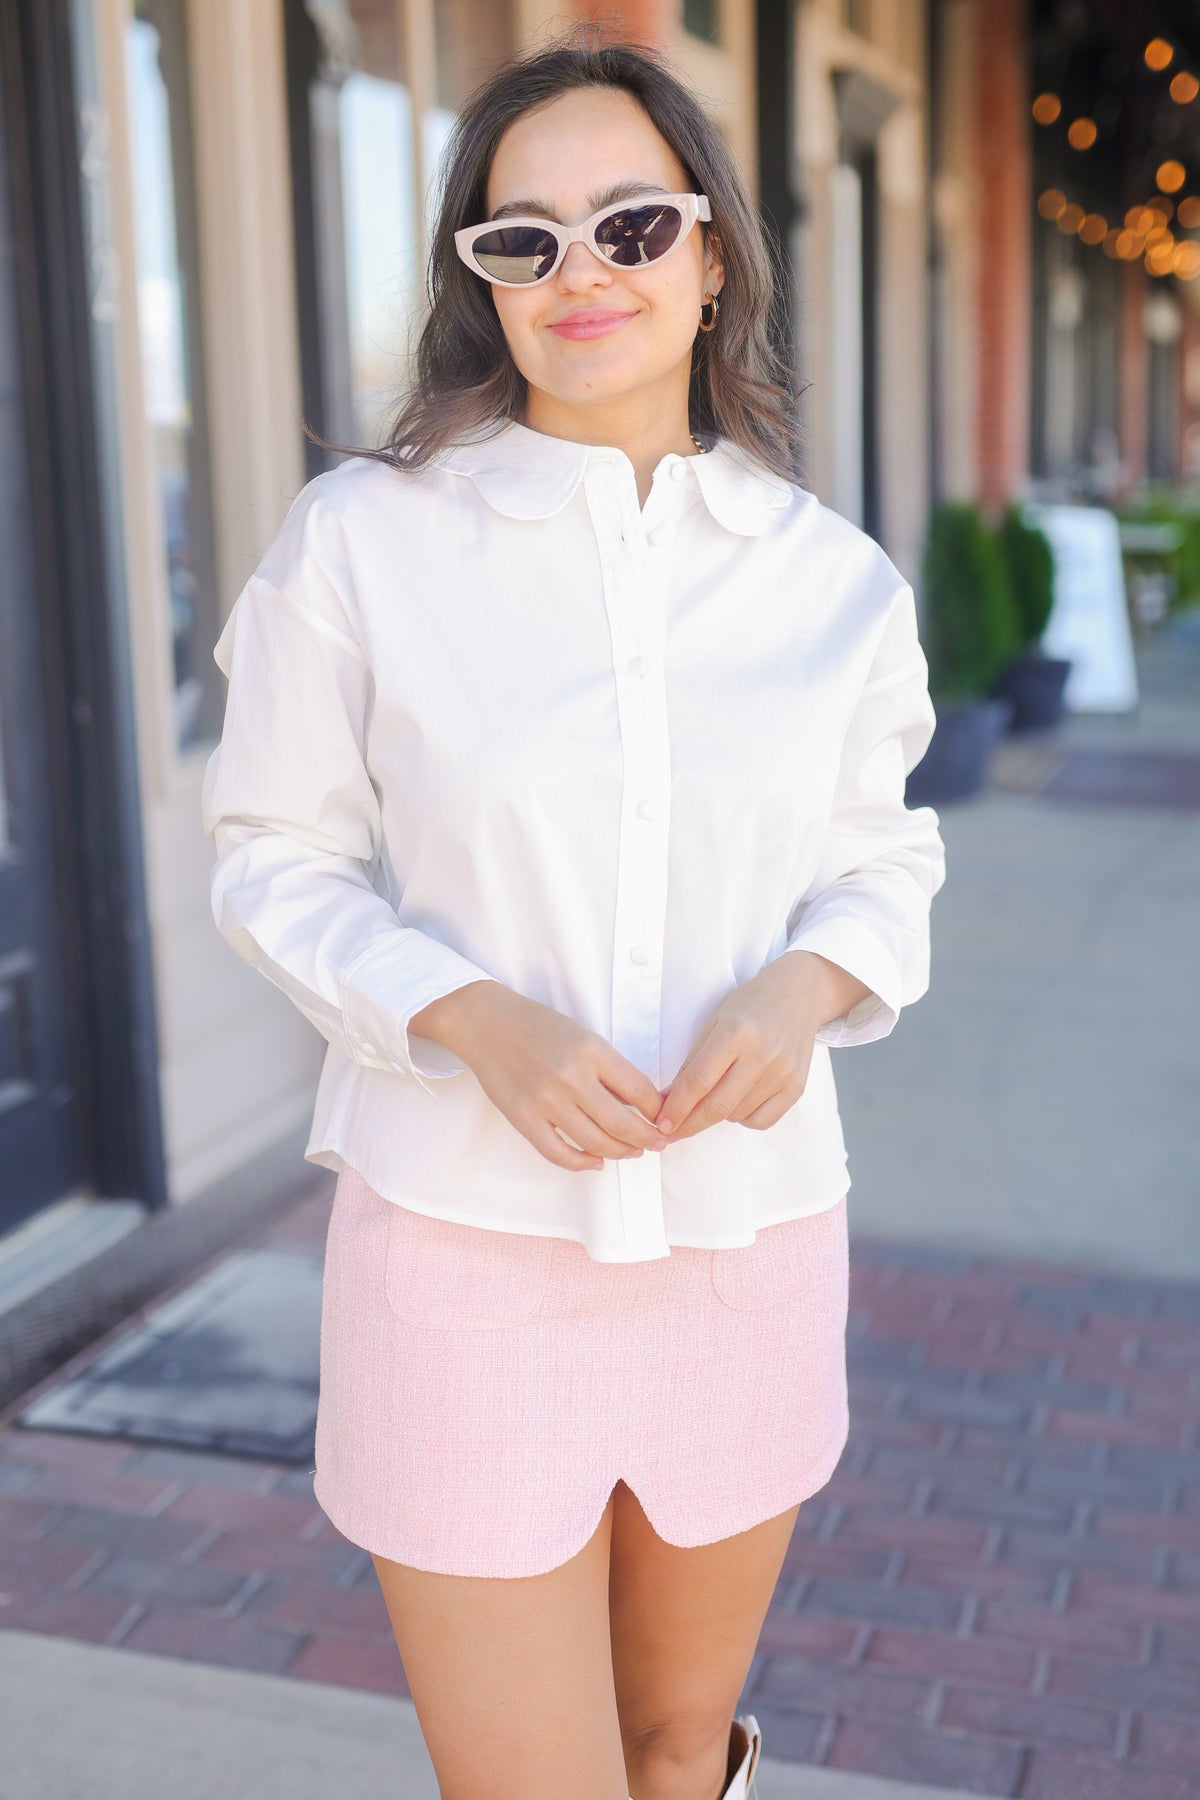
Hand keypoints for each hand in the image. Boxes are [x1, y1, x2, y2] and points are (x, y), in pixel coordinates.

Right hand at [410, 981, 670, 1172]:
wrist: (488, 1024)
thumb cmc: (539, 1028)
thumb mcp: (583, 1037)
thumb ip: (609, 1070)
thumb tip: (639, 1106)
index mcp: (592, 1050)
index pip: (640, 1091)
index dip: (659, 1112)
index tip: (665, 1120)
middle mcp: (571, 1076)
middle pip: (623, 1124)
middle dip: (647, 1139)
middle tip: (655, 1144)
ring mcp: (545, 1100)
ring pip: (595, 1143)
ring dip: (620, 1152)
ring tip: (630, 1152)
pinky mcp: (523, 1118)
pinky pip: (559, 1153)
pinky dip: (582, 1163)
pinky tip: (595, 1161)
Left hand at [651, 952, 873, 1142]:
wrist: (799, 995)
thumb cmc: (750, 1006)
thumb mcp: (715, 1022)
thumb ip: (693, 1062)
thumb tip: (670, 1101)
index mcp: (736, 1032)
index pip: (698, 1081)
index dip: (676, 1107)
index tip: (661, 1124)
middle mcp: (762, 1054)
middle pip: (717, 1105)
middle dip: (689, 1124)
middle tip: (672, 1133)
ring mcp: (782, 1073)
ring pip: (736, 1115)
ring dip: (717, 1115)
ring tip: (716, 1095)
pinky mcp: (796, 1086)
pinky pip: (762, 1121)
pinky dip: (743, 1118)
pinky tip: (739, 1101)